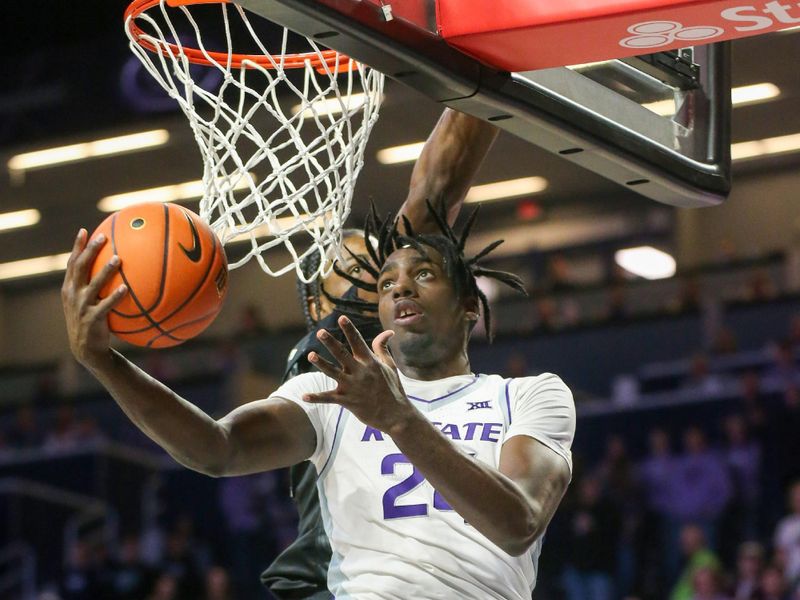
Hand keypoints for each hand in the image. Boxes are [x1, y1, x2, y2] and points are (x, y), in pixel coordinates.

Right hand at [61, 229, 127, 367]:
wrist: (85, 349)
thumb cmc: (91, 321)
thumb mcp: (87, 302)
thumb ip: (94, 286)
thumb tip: (115, 268)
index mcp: (70, 288)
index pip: (72, 263)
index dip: (77, 246)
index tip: (84, 230)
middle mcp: (73, 295)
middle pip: (80, 268)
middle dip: (90, 251)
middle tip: (103, 237)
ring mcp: (81, 307)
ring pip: (93, 284)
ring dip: (105, 271)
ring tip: (117, 258)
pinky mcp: (91, 319)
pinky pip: (105, 306)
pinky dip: (115, 297)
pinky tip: (126, 288)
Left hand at [304, 315, 417, 434]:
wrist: (395, 415)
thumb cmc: (392, 388)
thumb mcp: (389, 366)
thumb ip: (383, 348)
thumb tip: (388, 332)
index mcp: (370, 362)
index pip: (358, 342)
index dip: (349, 329)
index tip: (341, 318)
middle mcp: (360, 372)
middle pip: (342, 354)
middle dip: (331, 343)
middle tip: (320, 333)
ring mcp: (353, 387)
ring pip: (333, 373)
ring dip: (321, 364)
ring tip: (311, 355)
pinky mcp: (347, 401)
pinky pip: (328, 398)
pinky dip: (316, 398)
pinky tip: (304, 396)